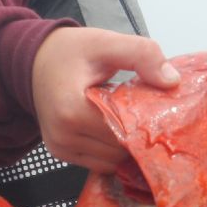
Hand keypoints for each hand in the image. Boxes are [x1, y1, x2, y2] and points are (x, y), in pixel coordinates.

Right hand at [31, 27, 178, 170]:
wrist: (34, 60)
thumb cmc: (69, 51)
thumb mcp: (106, 43)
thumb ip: (141, 54)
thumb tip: (172, 81)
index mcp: (72, 111)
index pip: (123, 132)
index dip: (146, 123)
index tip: (158, 110)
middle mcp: (63, 136)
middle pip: (119, 151)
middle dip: (137, 135)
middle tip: (146, 114)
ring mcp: (61, 149)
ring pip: (111, 162)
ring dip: (125, 145)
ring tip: (128, 120)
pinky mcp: (61, 154)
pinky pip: (99, 163)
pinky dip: (112, 150)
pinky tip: (115, 128)